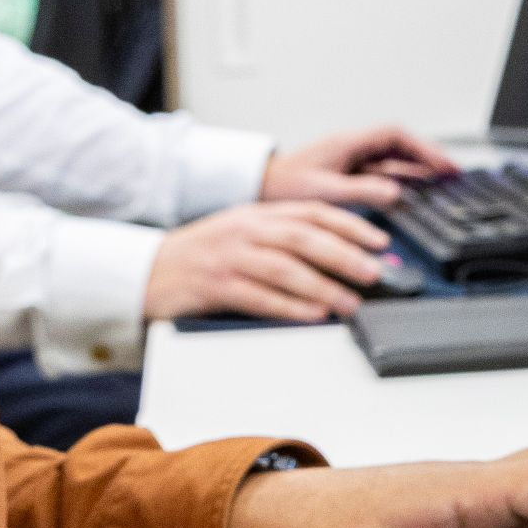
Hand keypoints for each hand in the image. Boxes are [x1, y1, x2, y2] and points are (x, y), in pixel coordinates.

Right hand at [146, 202, 393, 321]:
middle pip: (304, 238)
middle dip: (345, 254)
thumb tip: (336, 255)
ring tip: (350, 302)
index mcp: (257, 213)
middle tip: (376, 272)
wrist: (146, 270)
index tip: (380, 241)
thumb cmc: (200, 255)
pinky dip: (289, 306)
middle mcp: (246, 230)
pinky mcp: (216, 286)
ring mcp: (230, 257)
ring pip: (285, 268)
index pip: (312, 212)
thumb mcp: (242, 232)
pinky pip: (259, 297)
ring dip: (323, 286)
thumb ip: (282, 238)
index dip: (350, 225)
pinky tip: (312, 315)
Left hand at [263, 124, 459, 208]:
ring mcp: (350, 159)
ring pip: (392, 159)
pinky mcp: (346, 172)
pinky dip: (401, 179)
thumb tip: (396, 193)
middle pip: (400, 145)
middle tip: (452, 173)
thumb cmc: (282, 186)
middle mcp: (352, 147)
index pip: (395, 135)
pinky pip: (381, 172)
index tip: (442, 164)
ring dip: (417, 168)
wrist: (258, 187)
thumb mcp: (324, 192)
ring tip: (441, 181)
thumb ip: (361, 192)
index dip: (423, 148)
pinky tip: (413, 191)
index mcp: (348, 143)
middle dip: (427, 157)